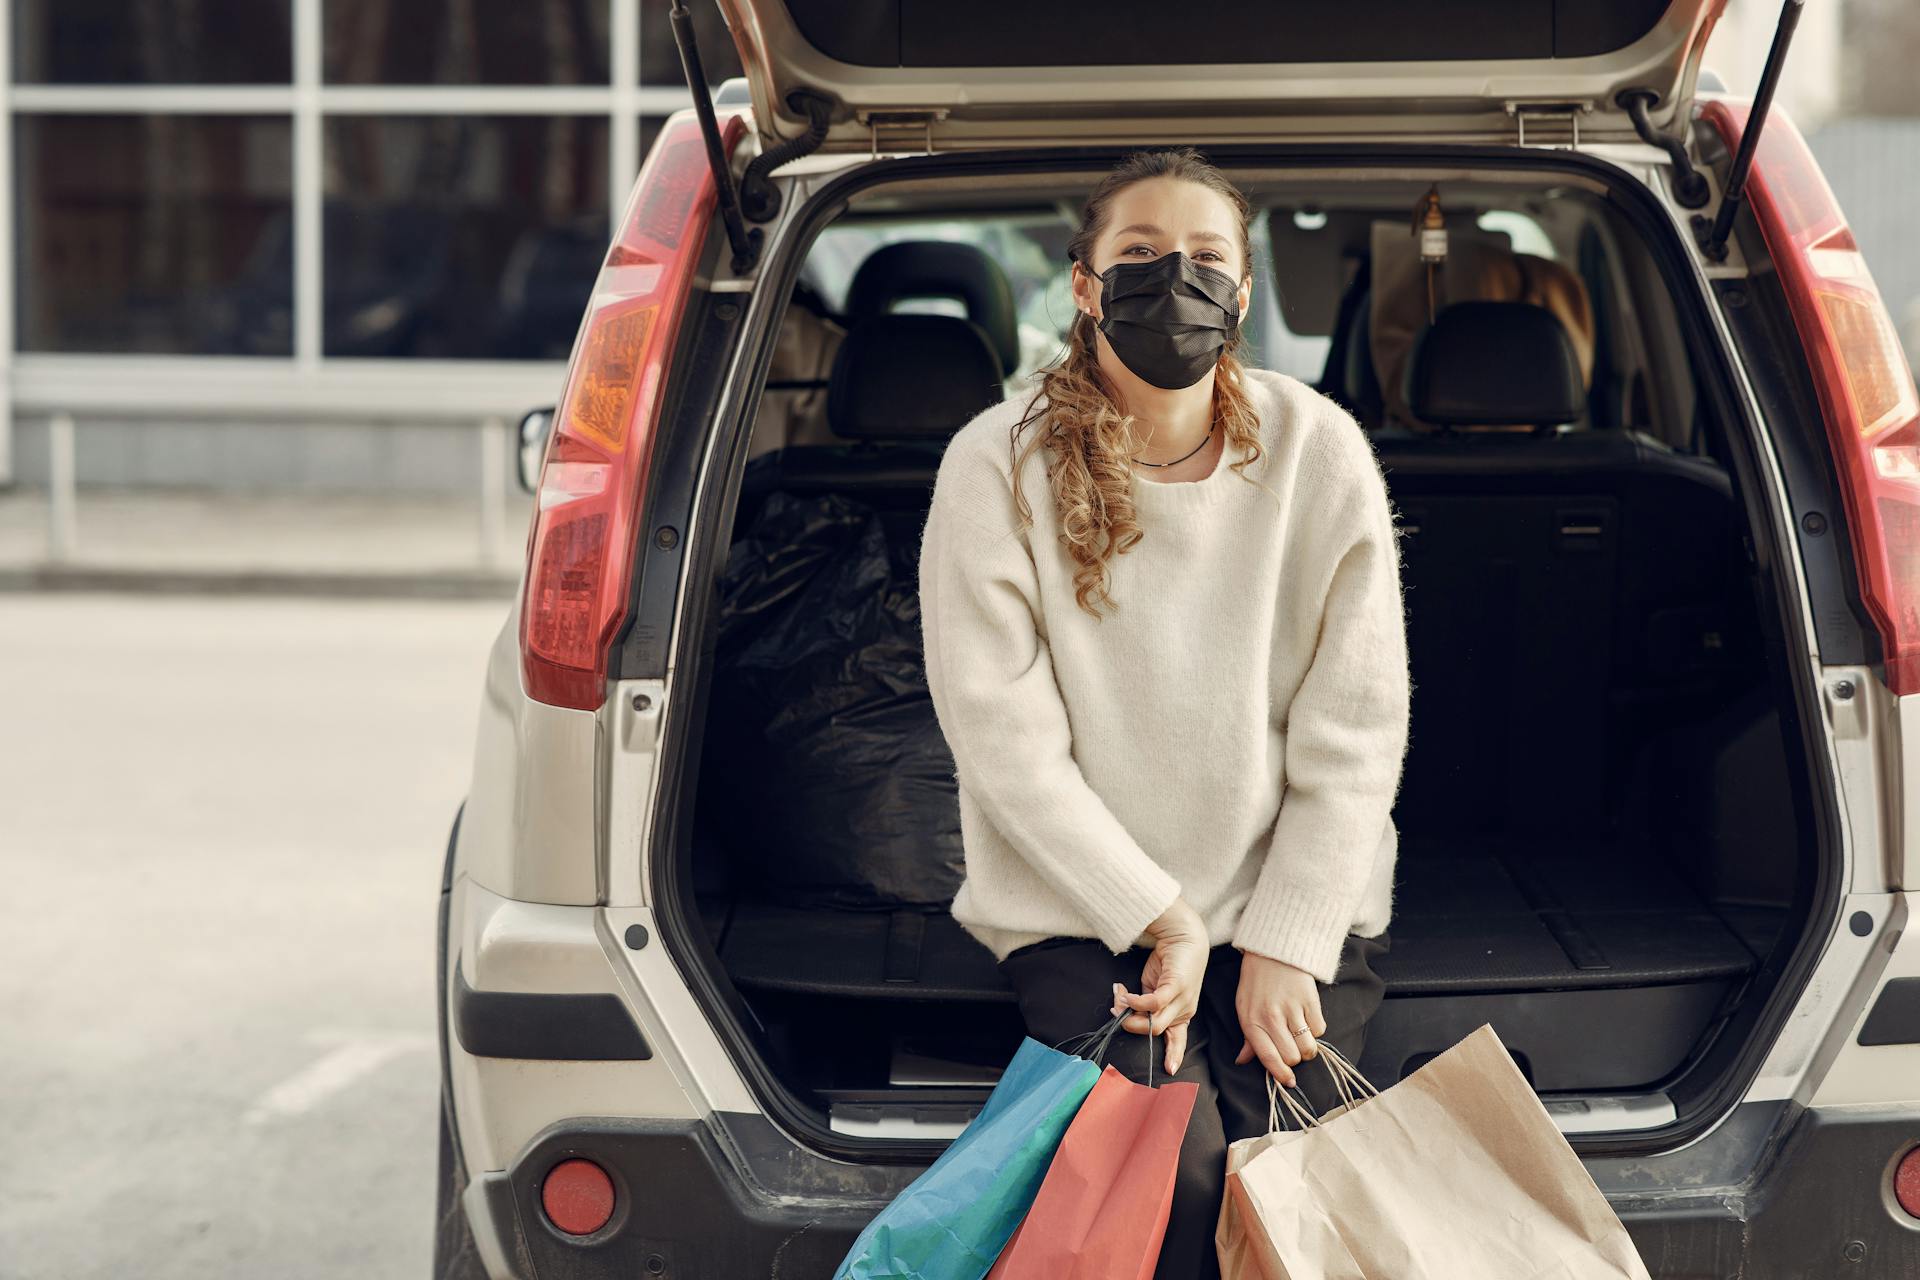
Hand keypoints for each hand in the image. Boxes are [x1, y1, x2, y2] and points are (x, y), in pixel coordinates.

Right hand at [1113, 898, 1206, 1076]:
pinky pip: (1154, 1002)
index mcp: (1181, 1013)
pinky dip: (1136, 1001)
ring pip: (1155, 1022)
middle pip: (1157, 1031)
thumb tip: (1123, 1009)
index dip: (1173, 1054)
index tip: (1170, 1068)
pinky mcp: (1177, 986)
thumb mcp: (1154, 987)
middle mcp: (1184, 1010)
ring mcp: (1183, 999)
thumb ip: (1143, 1001)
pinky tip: (1125, 994)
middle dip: (1131, 1026)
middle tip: (1116, 1010)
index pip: (1178, 1038)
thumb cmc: (1170, 962)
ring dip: (1130, 1015)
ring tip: (1118, 1000)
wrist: (1184, 936)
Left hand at [1233, 951, 1326, 1087]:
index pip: (1268, 1058)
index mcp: (1251, 1021)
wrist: (1273, 951)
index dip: (1280, 1075)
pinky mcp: (1310, 1000)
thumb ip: (1248, 1037)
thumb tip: (1243, 1061)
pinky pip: (1320, 1030)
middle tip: (1292, 1047)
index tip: (1289, 1082)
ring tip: (1301, 1036)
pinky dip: (1316, 1030)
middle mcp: (1271, 1017)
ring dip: (1307, 1047)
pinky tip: (1307, 1019)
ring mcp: (1292, 1009)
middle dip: (1294, 1058)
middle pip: (1292, 1058)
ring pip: (1308, 1048)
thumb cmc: (1256, 982)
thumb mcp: (1244, 1007)